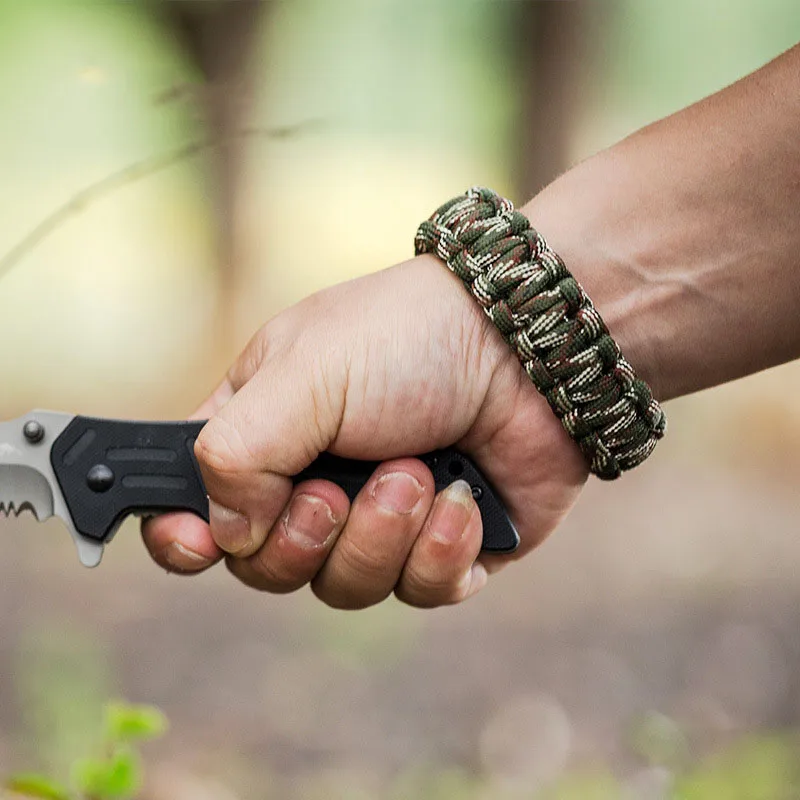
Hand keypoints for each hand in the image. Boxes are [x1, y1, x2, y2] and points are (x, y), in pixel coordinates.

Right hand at [142, 254, 586, 608]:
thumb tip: (225, 532)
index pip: (198, 507)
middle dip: (306, 536)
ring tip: (417, 474)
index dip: (185, 540)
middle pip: (268, 568)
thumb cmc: (408, 341)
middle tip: (338, 488)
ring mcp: (380, 520)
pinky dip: (441, 549)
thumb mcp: (305, 373)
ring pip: (345, 588)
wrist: (528, 349)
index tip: (195, 546)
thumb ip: (239, 451)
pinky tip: (462, 500)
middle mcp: (315, 483)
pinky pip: (419, 591)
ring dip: (381, 535)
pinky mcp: (443, 548)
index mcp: (265, 434)